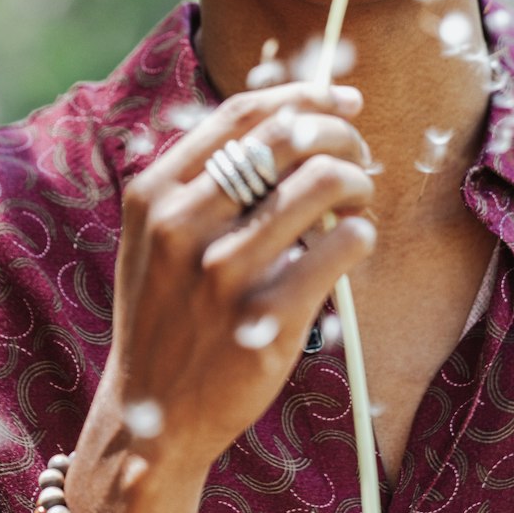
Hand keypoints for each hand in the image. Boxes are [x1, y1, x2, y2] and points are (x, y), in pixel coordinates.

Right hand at [100, 82, 374, 476]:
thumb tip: (294, 116)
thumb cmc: (169, 313)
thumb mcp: (157, 237)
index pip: (242, 114)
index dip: (305, 95)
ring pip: (325, 181)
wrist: (153, 417)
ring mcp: (223, 271)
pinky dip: (359, 235)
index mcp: (154, 193)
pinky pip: (343, 244)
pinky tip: (349, 246)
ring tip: (356, 205)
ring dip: (358, 183)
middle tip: (357, 158)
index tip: (344, 99)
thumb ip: (204, 179)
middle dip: (341, 135)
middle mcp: (182, 224)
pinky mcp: (265, 316)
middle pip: (289, 135)